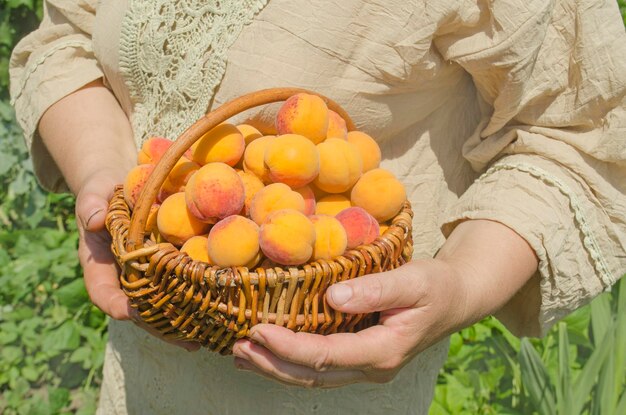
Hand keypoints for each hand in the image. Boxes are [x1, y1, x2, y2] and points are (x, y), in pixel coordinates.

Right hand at [75, 170, 199, 350]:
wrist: (122, 186)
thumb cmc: (105, 192)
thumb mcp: (95, 194)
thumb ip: (91, 205)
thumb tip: (94, 220)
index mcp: (101, 265)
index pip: (103, 292)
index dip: (115, 305)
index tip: (131, 313)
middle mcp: (125, 277)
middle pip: (139, 310)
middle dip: (161, 327)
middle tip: (186, 341)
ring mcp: (148, 276)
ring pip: (162, 306)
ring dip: (183, 323)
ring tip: (206, 336)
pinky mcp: (169, 268)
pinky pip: (180, 287)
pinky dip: (196, 300)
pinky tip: (218, 311)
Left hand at [232, 259, 465, 386]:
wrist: (456, 298)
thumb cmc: (438, 286)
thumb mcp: (415, 280)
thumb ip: (377, 289)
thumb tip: (332, 297)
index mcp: (384, 351)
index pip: (326, 355)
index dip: (288, 346)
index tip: (257, 330)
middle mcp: (371, 367)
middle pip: (313, 375)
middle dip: (272, 364)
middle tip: (238, 347)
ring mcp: (365, 366)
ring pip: (313, 376)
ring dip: (276, 367)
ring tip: (241, 354)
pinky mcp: (359, 357)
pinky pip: (319, 366)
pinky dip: (290, 361)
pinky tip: (268, 352)